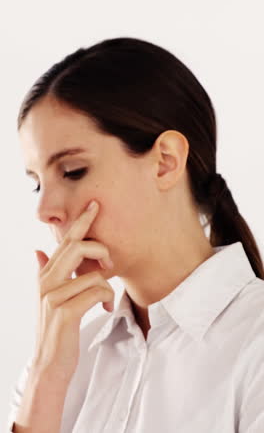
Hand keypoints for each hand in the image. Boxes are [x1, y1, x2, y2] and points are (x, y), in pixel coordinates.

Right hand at [32, 201, 114, 380]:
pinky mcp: (65, 312)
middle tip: (110, 263)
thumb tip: (38, 251)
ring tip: (106, 299)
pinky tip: (105, 307)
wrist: (50, 363)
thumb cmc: (57, 328)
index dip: (82, 221)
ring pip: (93, 273)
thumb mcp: (49, 297)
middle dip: (101, 249)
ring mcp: (54, 296)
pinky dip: (106, 297)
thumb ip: (45, 272)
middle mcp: (47, 281)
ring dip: (107, 287)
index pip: (66, 240)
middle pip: (78, 247)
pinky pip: (96, 291)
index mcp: (47, 274)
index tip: (95, 204)